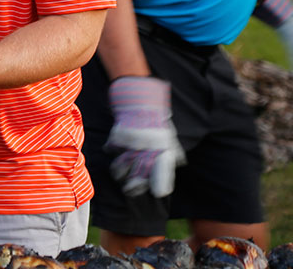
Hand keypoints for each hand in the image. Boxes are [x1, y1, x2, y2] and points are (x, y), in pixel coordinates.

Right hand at [105, 76, 184, 197]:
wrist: (139, 99)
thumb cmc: (155, 118)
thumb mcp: (168, 133)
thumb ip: (173, 150)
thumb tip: (179, 163)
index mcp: (161, 147)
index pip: (161, 171)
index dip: (160, 183)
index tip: (158, 193)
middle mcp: (146, 147)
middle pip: (140, 172)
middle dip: (136, 185)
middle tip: (132, 191)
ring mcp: (131, 142)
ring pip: (123, 164)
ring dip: (121, 173)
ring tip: (121, 178)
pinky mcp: (118, 136)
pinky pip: (113, 150)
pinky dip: (112, 153)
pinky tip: (113, 154)